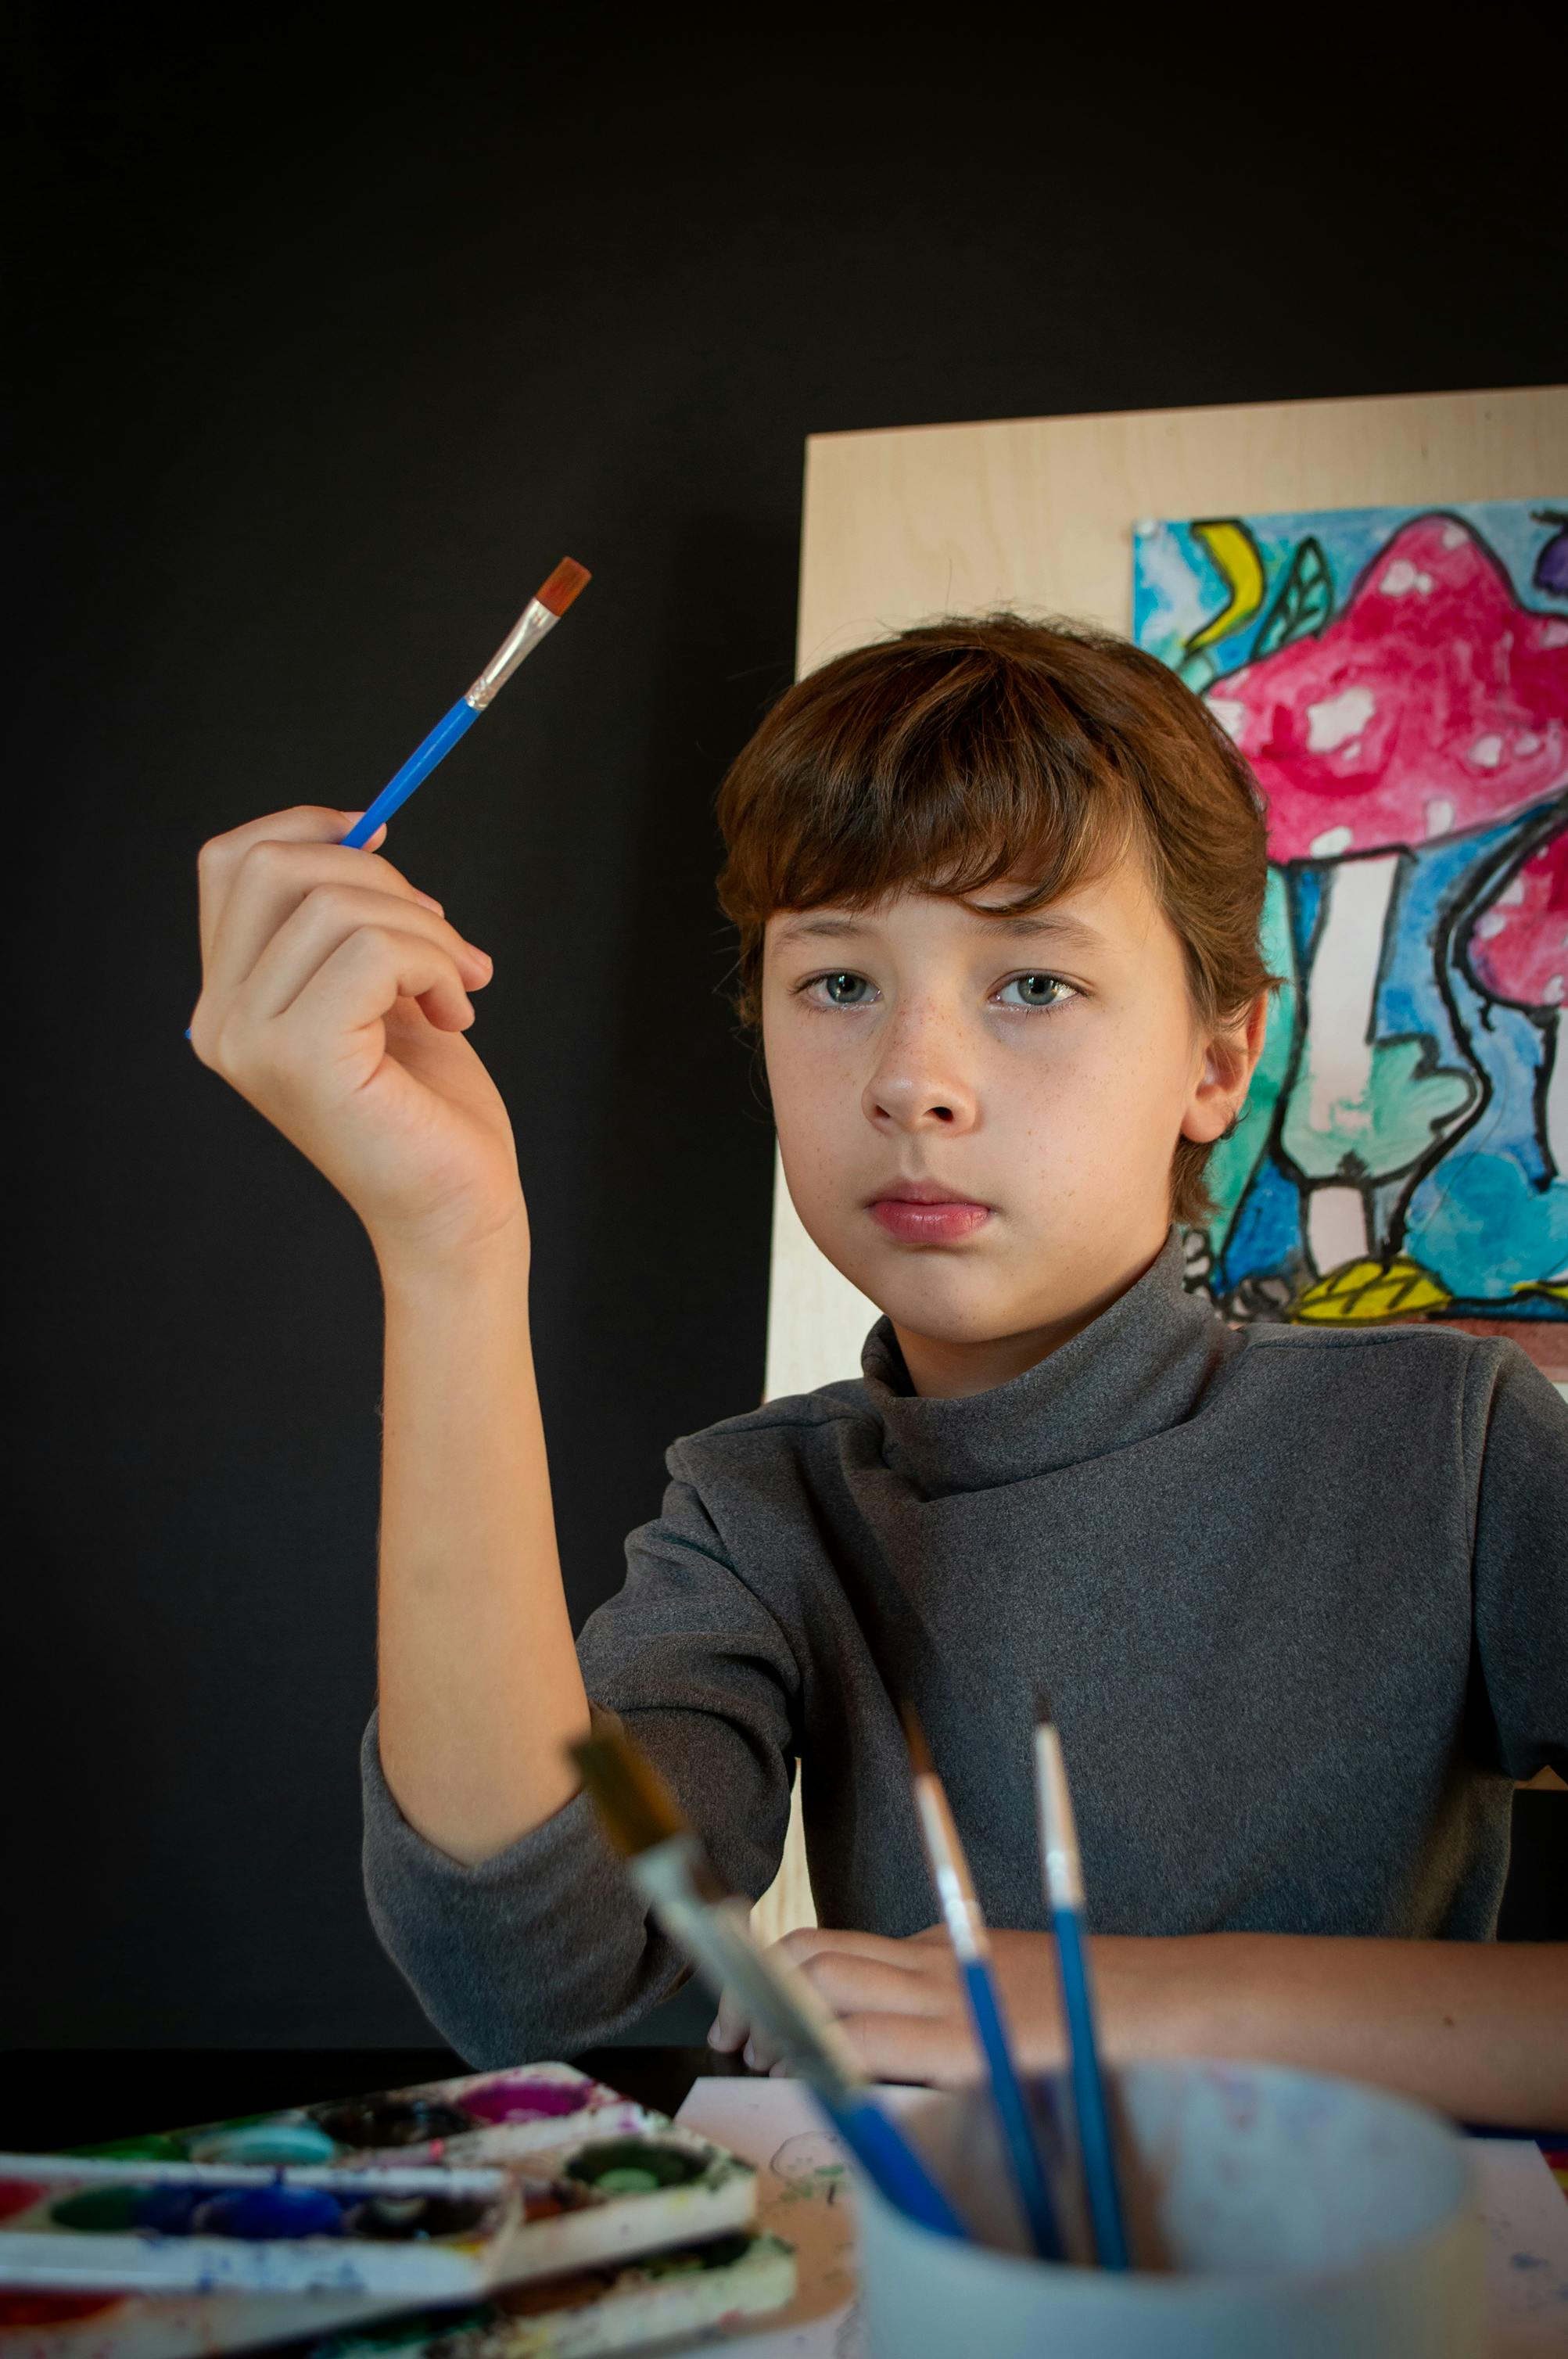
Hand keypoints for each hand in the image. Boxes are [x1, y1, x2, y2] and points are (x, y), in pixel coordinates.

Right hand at [190, 807, 524, 1263]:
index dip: (307, 825)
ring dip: (427, 932)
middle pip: (272, 866)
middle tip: (444, 936)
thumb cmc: (430, 1109)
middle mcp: (221, 1023)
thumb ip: (352, 923)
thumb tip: (363, 830)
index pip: (230, 864)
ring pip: (335, 904)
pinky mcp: (303, 1059)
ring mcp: (252, 1043)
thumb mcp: (383, 990)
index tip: (382, 834)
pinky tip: (457, 1013)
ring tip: (460, 987)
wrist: (457, 1211)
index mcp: (229, 1003)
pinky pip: (371, 949)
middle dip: (379, 875)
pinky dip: (434, 964)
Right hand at [707, 1926, 1078, 2087]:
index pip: (836, 2029)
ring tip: (754, 2017)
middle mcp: (939, 1985)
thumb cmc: (1110, 2065)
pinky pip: (875, 1948)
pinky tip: (825, 2008)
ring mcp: (944, 1953)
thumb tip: (857, 2098)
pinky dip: (828, 1970)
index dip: (782, 2043)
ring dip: (780, 1972)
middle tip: (735, 2040)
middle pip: (815, 1966)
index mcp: (954, 2038)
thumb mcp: (1019, 2109)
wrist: (1177, 2001)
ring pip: (834, 1944)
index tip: (755, 2062)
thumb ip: (935, 2098)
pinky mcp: (955, 1941)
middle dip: (758, 1998)